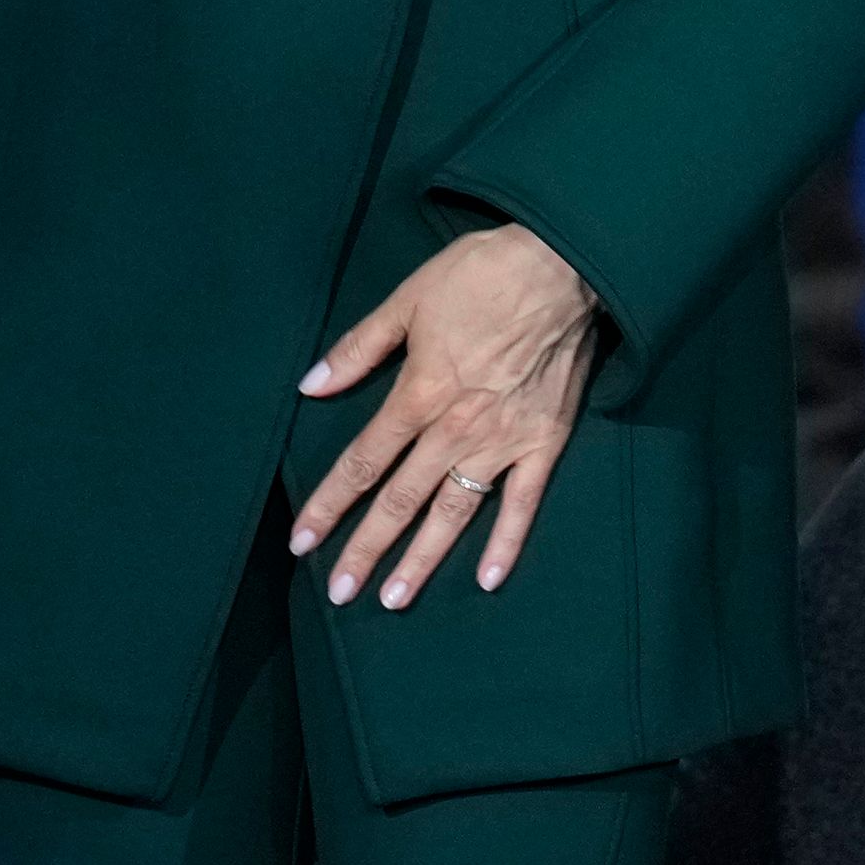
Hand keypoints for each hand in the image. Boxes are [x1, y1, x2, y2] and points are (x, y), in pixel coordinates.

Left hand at [289, 224, 599, 608]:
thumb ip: (358, 349)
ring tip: (394, 599)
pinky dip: (506, 543)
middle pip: (400, 499)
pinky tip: (486, 579)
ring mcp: (502, 441)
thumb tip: (310, 386)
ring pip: (453, 512)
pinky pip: (523, 504)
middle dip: (366, 549)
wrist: (562, 265)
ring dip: (421, 558)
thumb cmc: (480, 275)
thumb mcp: (407, 300)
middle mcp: (455, 429)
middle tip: (339, 592)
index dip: (329, 505)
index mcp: (418, 394)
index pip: (363, 462)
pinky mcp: (544, 443)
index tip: (302, 542)